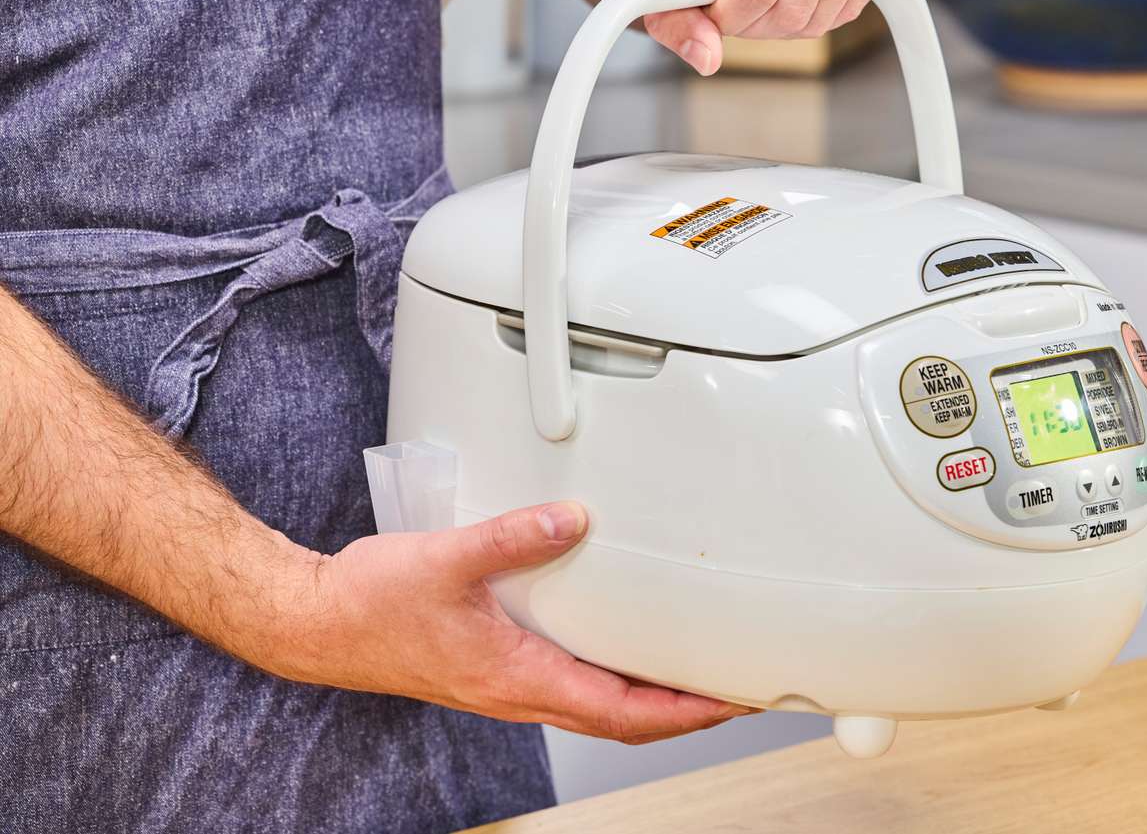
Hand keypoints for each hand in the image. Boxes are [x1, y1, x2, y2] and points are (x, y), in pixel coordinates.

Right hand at [278, 502, 753, 742]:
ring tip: (694, 675)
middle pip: (622, 721)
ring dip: (651, 700)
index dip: (685, 711)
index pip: (623, 713)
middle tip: (736, 691)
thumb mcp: (448, 559)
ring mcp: (507, 687)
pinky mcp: (494, 671)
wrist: (317, 623)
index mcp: (519, 678)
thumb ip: (515, 536)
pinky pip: (570, 688)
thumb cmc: (372, 603)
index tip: (731, 701)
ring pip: (597, 708)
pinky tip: (620, 649)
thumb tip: (573, 519)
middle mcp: (519, 693)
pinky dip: (611, 681)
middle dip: (684, 712)